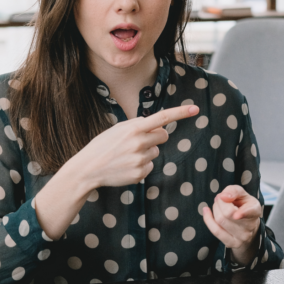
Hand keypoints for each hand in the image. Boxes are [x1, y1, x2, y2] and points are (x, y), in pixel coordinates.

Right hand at [72, 105, 198, 188]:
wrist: (88, 169)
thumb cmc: (103, 146)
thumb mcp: (118, 129)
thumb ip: (138, 126)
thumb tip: (158, 127)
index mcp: (133, 128)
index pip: (163, 117)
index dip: (181, 113)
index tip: (195, 109)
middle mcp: (139, 143)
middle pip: (163, 136)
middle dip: (157, 136)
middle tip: (140, 141)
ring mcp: (140, 159)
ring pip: (156, 152)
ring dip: (146, 152)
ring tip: (127, 155)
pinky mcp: (140, 174)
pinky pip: (150, 166)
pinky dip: (141, 165)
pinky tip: (126, 166)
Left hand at [202, 185, 261, 265]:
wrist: (247, 225)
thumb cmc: (243, 206)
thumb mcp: (242, 194)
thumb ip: (234, 191)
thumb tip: (223, 196)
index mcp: (255, 210)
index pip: (250, 211)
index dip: (244, 213)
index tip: (236, 214)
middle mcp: (251, 226)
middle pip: (228, 213)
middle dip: (220, 202)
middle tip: (220, 198)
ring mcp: (242, 237)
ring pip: (220, 220)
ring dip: (215, 209)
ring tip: (218, 205)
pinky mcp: (231, 243)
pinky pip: (216, 231)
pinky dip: (208, 219)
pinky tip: (206, 211)